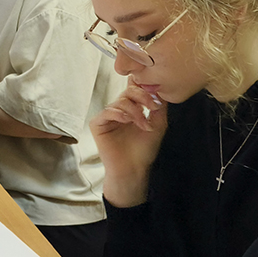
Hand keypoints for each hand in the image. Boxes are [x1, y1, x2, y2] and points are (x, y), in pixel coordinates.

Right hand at [90, 76, 167, 206]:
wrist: (133, 169)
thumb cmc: (144, 150)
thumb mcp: (158, 124)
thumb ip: (159, 106)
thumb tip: (158, 87)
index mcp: (132, 108)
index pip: (135, 88)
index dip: (144, 87)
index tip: (155, 97)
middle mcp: (119, 110)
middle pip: (128, 91)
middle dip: (143, 97)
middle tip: (152, 108)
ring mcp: (108, 116)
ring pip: (120, 101)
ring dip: (135, 111)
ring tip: (143, 125)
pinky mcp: (98, 124)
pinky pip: (107, 111)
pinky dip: (118, 113)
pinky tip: (127, 120)